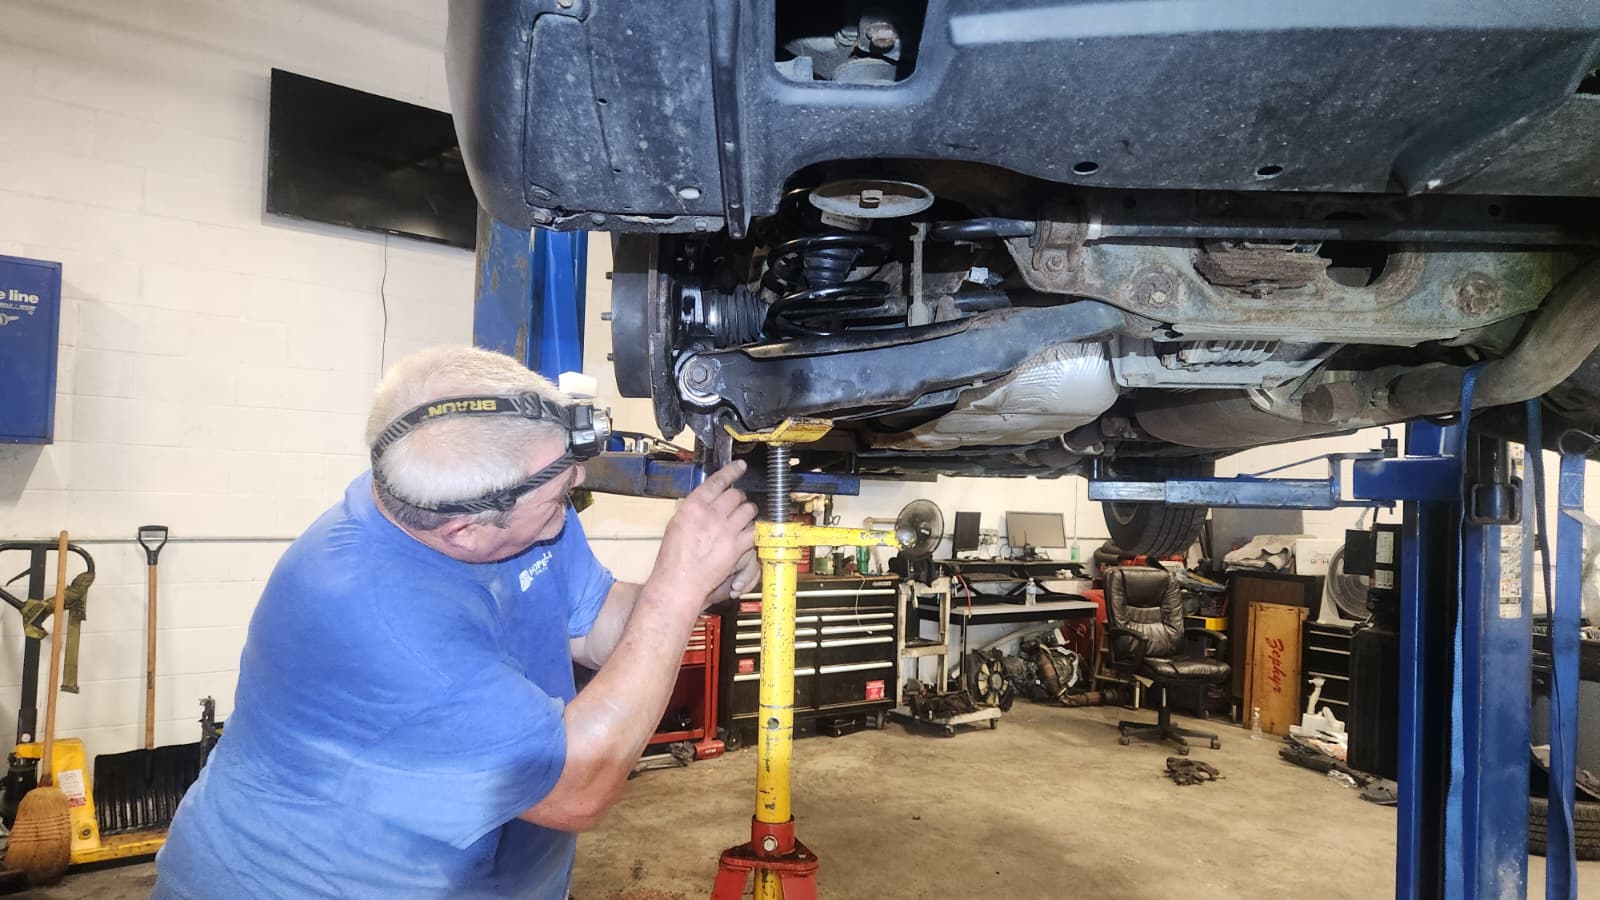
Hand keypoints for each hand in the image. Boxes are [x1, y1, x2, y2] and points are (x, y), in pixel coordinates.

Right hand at [649, 460, 757, 608]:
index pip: (717, 481)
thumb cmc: (673, 558)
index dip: (731, 471)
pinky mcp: (736, 546)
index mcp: (693, 506)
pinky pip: (753, 530)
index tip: (739, 467)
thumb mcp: (676, 524)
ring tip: (742, 519)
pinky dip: (752, 531)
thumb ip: (694, 509)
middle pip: (736, 495)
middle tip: (737, 504)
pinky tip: (747, 534)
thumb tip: (708, 500)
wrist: (678, 582)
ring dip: (747, 513)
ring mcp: (726, 530)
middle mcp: (711, 514)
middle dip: (738, 498)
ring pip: (748, 510)